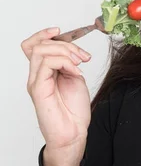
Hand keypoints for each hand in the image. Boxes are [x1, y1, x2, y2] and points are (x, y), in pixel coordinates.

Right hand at [21, 27, 91, 149]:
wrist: (73, 133)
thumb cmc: (74, 111)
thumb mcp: (75, 79)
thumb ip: (69, 64)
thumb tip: (70, 53)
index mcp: (44, 72)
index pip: (33, 45)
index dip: (44, 34)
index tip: (61, 32)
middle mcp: (36, 75)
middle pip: (39, 45)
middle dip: (65, 45)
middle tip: (83, 57)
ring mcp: (35, 81)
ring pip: (41, 51)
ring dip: (65, 52)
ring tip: (80, 64)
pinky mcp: (38, 89)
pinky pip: (46, 64)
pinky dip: (64, 63)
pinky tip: (76, 72)